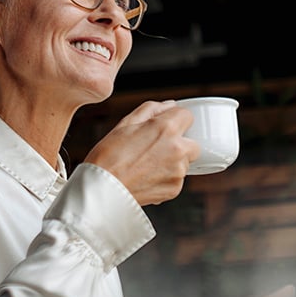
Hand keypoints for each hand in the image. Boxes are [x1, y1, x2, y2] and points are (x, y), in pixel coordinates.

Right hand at [84, 100, 200, 204]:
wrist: (102, 190)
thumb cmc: (108, 157)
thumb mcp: (125, 123)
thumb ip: (151, 109)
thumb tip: (169, 106)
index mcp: (167, 129)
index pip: (188, 115)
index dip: (175, 119)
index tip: (165, 126)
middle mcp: (178, 150)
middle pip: (193, 142)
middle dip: (180, 143)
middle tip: (157, 148)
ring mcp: (178, 172)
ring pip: (185, 162)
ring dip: (173, 161)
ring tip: (147, 164)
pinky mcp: (175, 189)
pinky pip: (177, 179)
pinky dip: (166, 177)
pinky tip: (147, 176)